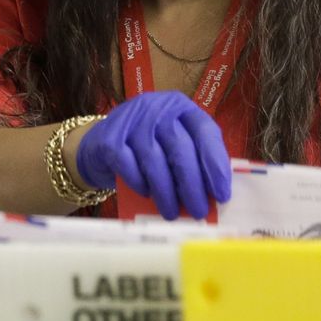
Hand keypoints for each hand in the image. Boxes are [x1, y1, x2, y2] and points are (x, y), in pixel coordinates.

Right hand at [75, 91, 231, 220]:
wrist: (100, 143)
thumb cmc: (145, 148)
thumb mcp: (172, 143)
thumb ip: (192, 159)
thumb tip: (213, 195)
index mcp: (181, 107)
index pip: (205, 132)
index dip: (215, 164)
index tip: (221, 194)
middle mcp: (157, 108)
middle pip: (181, 149)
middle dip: (192, 185)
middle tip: (199, 211)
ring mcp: (131, 121)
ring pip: (155, 160)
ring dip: (166, 192)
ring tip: (172, 213)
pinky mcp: (109, 138)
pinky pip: (128, 166)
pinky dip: (140, 184)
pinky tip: (146, 195)